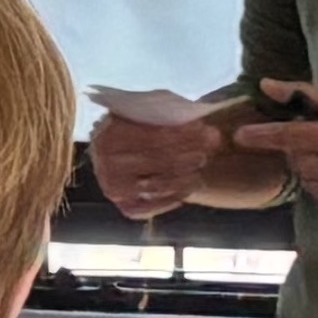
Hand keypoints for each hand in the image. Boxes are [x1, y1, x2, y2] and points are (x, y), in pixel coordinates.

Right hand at [87, 108, 238, 217]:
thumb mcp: (146, 109)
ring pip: (160, 184)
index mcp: (110, 134)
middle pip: (159, 159)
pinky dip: (177, 196)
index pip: (153, 135)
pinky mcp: (125, 207)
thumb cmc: (138, 126)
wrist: (117, 152)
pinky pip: (157, 205)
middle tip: (211, 144)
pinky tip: (192, 182)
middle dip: (190, 150)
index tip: (203, 127)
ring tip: (203, 161)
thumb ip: (166, 111)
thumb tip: (197, 115)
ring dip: (188, 173)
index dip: (181, 131)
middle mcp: (106, 164)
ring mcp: (114, 188)